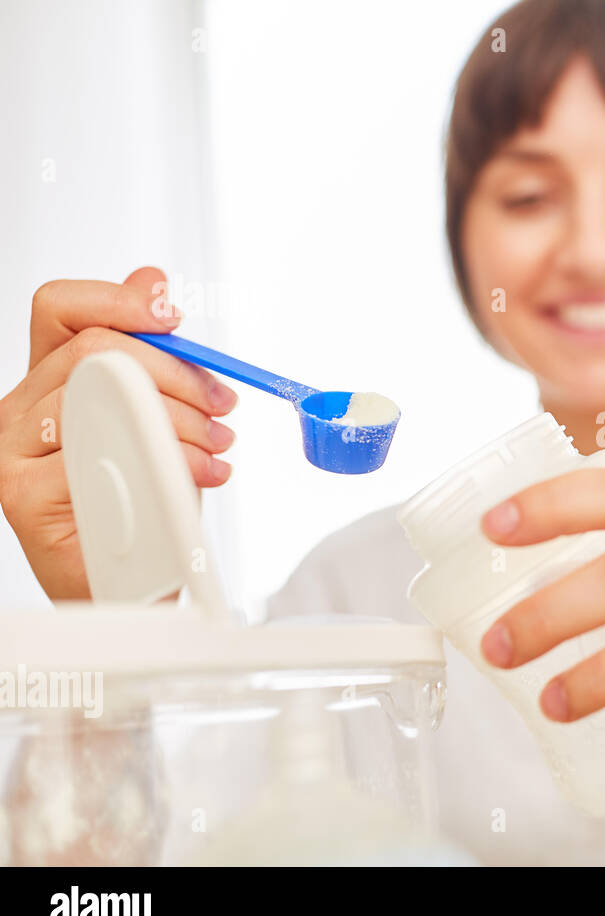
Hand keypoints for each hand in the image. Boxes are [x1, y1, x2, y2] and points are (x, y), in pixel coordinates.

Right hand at [0, 267, 237, 599]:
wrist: (130, 583)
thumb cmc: (140, 499)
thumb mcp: (159, 416)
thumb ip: (151, 355)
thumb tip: (152, 281)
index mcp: (48, 380)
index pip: (62, 310)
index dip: (117, 300)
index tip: (171, 318)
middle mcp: (19, 409)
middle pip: (95, 352)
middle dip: (177, 376)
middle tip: (222, 407)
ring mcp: (13, 451)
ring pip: (103, 400)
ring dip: (180, 423)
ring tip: (216, 450)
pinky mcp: (25, 493)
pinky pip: (104, 455)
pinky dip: (166, 463)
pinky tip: (197, 479)